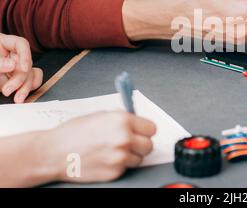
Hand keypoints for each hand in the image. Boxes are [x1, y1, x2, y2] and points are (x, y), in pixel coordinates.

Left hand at [0, 34, 42, 102]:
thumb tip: (12, 65)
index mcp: (4, 44)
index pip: (21, 44)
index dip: (25, 55)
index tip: (23, 68)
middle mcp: (12, 55)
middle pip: (26, 63)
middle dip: (20, 79)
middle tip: (8, 91)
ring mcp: (15, 67)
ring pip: (30, 75)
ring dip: (25, 87)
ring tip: (16, 99)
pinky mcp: (16, 79)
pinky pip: (30, 81)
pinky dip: (29, 88)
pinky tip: (23, 95)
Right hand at [41, 112, 155, 182]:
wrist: (53, 153)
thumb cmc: (73, 133)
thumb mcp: (100, 116)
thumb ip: (121, 119)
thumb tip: (136, 122)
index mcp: (122, 120)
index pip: (152, 128)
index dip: (145, 130)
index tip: (141, 132)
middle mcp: (124, 138)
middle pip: (149, 145)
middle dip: (141, 144)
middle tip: (130, 143)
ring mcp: (120, 157)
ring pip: (139, 159)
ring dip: (130, 156)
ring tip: (113, 151)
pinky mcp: (114, 172)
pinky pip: (125, 168)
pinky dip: (118, 165)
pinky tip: (105, 159)